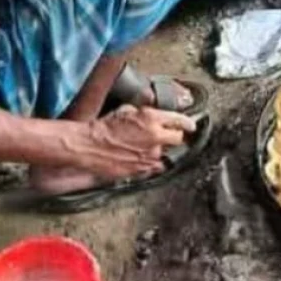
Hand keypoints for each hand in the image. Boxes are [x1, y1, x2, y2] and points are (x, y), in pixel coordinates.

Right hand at [78, 105, 195, 181]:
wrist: (90, 146)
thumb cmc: (104, 127)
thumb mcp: (126, 110)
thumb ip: (145, 113)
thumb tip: (153, 115)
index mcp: (152, 119)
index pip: (180, 121)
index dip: (187, 123)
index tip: (190, 125)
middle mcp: (155, 138)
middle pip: (177, 139)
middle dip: (173, 136)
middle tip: (164, 135)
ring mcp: (150, 156)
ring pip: (164, 153)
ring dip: (157, 150)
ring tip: (141, 147)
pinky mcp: (143, 169)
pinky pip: (154, 166)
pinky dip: (150, 162)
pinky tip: (138, 157)